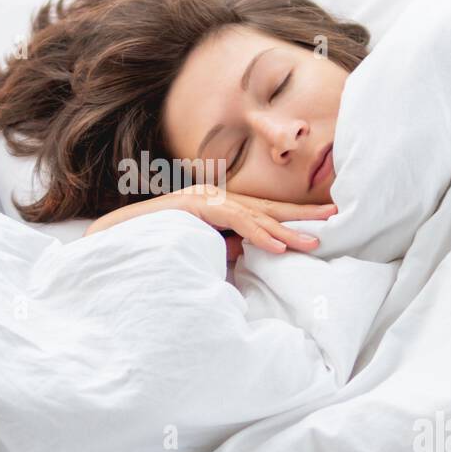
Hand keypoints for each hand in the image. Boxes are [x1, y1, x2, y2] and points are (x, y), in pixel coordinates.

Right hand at [85, 184, 337, 255]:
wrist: (113, 243)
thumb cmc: (155, 249)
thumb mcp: (202, 252)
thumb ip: (227, 249)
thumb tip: (252, 254)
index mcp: (217, 208)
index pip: (262, 212)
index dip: (294, 218)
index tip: (325, 223)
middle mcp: (213, 197)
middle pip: (266, 207)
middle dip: (302, 214)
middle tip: (336, 216)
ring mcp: (202, 199)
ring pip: (253, 214)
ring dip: (285, 231)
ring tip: (313, 243)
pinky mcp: (192, 207)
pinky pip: (232, 220)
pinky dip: (257, 234)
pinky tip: (277, 247)